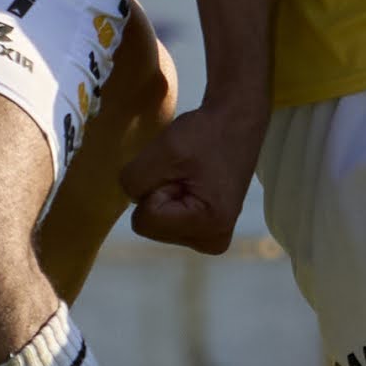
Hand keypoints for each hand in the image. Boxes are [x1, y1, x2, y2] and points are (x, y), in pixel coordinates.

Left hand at [120, 96, 267, 256]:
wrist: (235, 124)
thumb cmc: (205, 134)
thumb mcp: (164, 150)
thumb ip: (134, 179)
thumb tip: (130, 199)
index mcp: (209, 225)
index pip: (145, 221)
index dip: (154, 188)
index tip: (179, 169)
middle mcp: (212, 241)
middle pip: (150, 226)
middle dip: (158, 194)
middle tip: (184, 171)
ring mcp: (209, 239)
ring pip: (155, 224)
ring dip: (163, 195)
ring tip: (189, 175)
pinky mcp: (205, 232)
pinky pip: (165, 222)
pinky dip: (169, 200)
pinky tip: (191, 183)